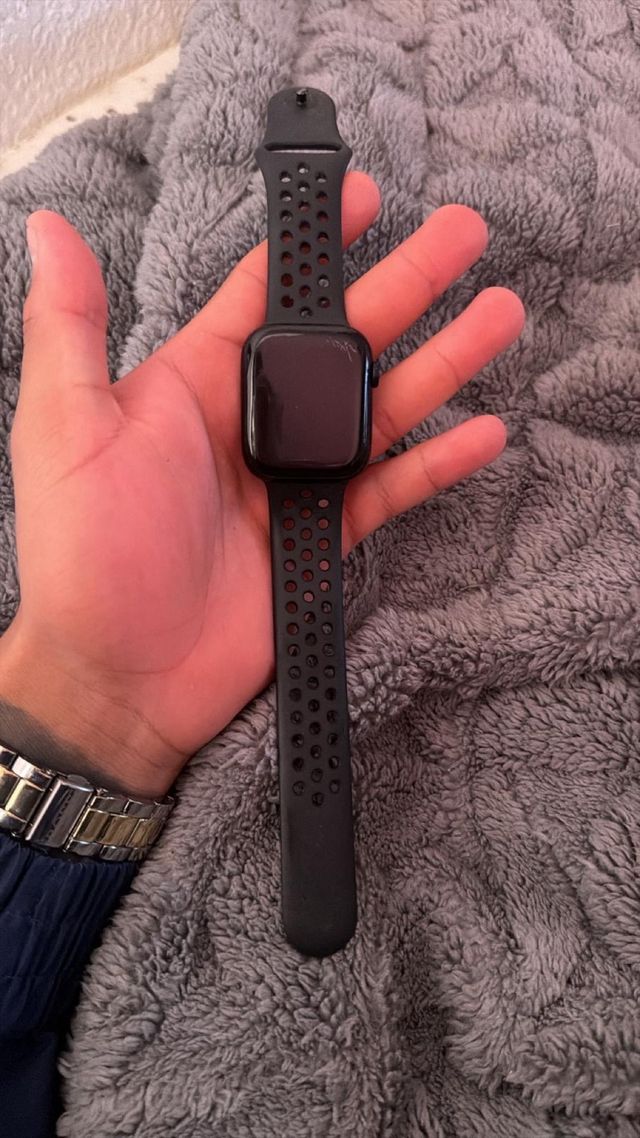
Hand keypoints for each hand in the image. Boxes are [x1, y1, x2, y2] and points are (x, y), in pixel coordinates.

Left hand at [0, 175, 523, 797]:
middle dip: (406, 284)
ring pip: (382, 408)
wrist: (121, 675)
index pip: (264, 293)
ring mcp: (294, 480)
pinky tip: (483, 433)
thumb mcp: (66, 430)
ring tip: (499, 314)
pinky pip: (391, 491)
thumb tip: (50, 229)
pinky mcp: (323, 537)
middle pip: (344, 340)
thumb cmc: (84, 553)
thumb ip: (71, 329)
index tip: (360, 193)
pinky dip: (437, 465)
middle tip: (465, 234)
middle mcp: (253, 422)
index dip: (313, 243)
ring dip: (442, 361)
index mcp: (196, 382)